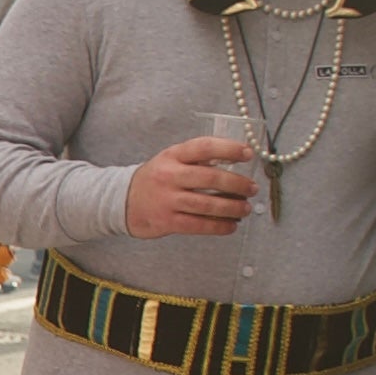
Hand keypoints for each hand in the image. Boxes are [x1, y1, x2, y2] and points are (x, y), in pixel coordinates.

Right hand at [125, 134, 258, 237]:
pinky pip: (198, 225)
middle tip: (252, 188)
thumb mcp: (171, 160)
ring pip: (207, 204)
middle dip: (237, 184)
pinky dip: (219, 226)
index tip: (248, 154)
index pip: (204, 147)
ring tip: (245, 208)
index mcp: (172, 155)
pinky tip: (231, 225)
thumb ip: (197, 159)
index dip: (228, 148)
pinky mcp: (167, 221)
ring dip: (232, 207)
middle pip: (209, 178)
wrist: (123, 201)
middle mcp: (169, 176)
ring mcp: (167, 200)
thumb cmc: (156, 178)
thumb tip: (235, 162)